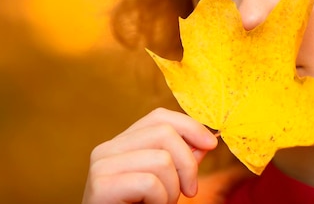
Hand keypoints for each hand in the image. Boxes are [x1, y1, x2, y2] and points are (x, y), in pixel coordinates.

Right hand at [82, 108, 217, 203]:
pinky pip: (150, 184)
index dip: (190, 126)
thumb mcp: (166, 181)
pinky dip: (159, 201)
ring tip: (161, 203)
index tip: (211, 144)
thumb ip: (181, 159)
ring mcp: (101, 166)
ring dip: (172, 189)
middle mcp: (106, 149)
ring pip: (161, 159)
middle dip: (187, 164)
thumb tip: (205, 141)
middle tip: (189, 191)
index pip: (159, 117)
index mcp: (121, 144)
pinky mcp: (102, 186)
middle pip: (164, 133)